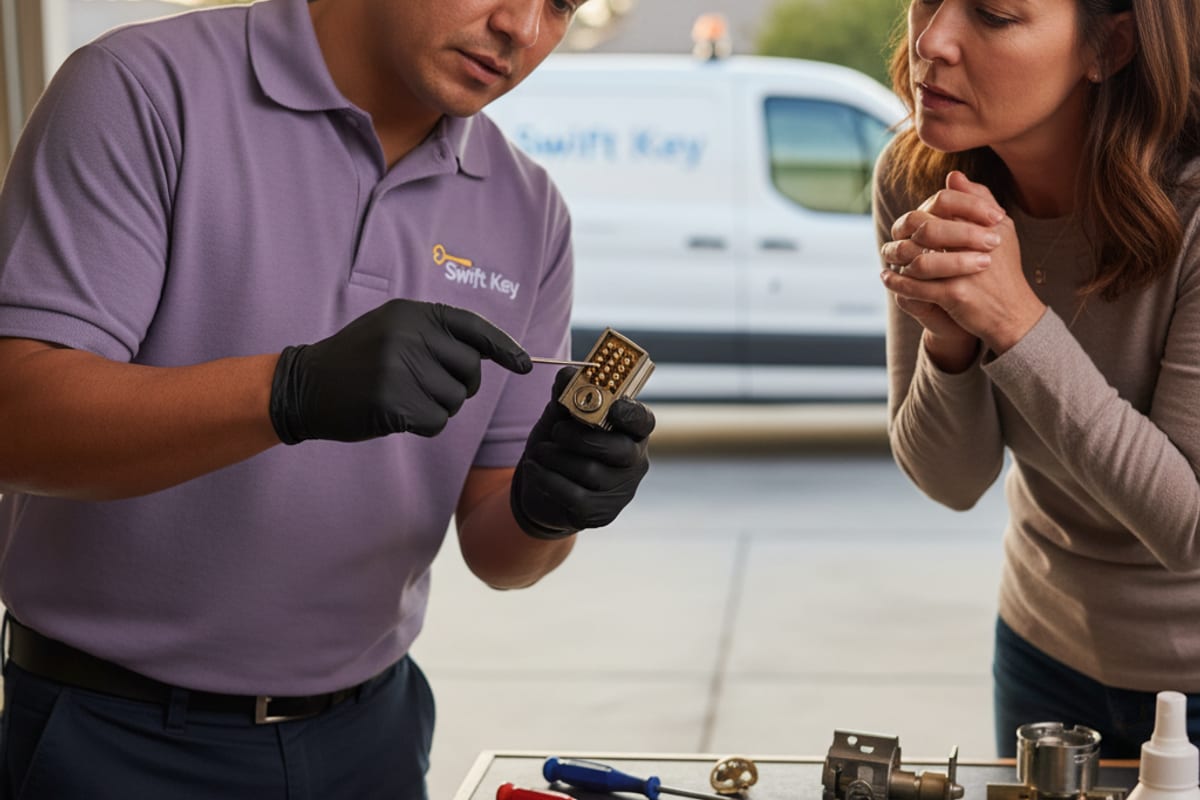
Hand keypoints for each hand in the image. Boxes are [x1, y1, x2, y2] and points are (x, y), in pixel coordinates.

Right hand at [269, 299, 530, 443]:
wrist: (304, 386)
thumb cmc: (356, 361)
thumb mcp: (392, 329)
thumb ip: (436, 335)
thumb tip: (492, 353)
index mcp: (412, 313)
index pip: (473, 327)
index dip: (504, 347)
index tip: (525, 365)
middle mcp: (408, 335)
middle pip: (470, 369)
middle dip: (460, 385)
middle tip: (428, 387)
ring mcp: (399, 368)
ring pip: (454, 399)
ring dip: (438, 406)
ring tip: (404, 397)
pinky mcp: (392, 402)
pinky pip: (436, 422)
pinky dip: (423, 425)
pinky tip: (398, 415)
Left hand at [510, 368, 654, 538]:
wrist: (543, 487)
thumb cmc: (561, 445)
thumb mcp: (561, 415)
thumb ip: (566, 394)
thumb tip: (567, 374)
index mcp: (631, 432)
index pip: (643, 421)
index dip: (631, 414)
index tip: (613, 407)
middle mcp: (634, 462)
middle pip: (619, 450)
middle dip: (581, 437)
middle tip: (557, 431)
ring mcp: (620, 491)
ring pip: (591, 472)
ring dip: (557, 458)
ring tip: (540, 452)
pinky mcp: (600, 514)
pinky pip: (574, 496)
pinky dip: (548, 479)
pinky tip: (535, 469)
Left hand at [881, 171, 1043, 356]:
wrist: (1014, 313)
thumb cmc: (1004, 269)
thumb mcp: (1000, 229)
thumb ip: (979, 200)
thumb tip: (953, 176)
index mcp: (986, 225)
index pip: (946, 204)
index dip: (926, 210)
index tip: (915, 219)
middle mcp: (976, 245)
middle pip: (928, 229)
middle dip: (907, 233)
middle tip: (895, 237)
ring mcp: (964, 271)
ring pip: (919, 259)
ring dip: (898, 258)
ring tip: (888, 257)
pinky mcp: (955, 294)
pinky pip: (916, 287)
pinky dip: (898, 283)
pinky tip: (888, 278)